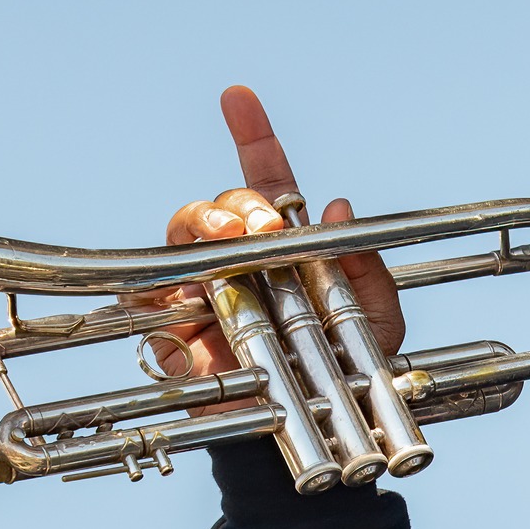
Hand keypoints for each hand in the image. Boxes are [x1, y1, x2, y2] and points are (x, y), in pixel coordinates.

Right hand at [146, 86, 407, 407]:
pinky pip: (152, 296)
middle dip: (239, 201)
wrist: (319, 431)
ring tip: (229, 241)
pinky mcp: (176, 332)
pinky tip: (193, 290)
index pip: (268, 181)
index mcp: (289, 248)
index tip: (238, 97)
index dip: (252, 136)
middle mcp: (244, 261)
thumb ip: (365, 270)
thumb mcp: (377, 321)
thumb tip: (339, 208)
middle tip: (264, 225)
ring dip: (202, 224)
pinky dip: (166, 287)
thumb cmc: (348, 377)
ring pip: (182, 232)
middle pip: (223, 203)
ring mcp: (206, 291)